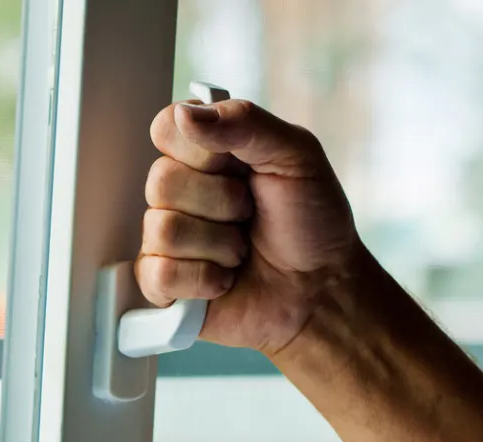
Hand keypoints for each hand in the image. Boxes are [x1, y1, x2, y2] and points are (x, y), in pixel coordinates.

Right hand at [137, 99, 360, 354]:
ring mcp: (166, 239)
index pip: (166, 127)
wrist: (323, 289)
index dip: (202, 150)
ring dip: (219, 245)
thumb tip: (184, 112)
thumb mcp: (296, 155)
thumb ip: (245, 122)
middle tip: (250, 214)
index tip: (241, 165)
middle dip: (222, 203)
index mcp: (205, 152)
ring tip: (242, 252)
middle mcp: (179, 192)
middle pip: (160, 182)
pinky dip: (204, 279)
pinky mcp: (163, 284)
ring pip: (163, 230)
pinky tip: (224, 280)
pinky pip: (158, 275)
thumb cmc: (312, 221)